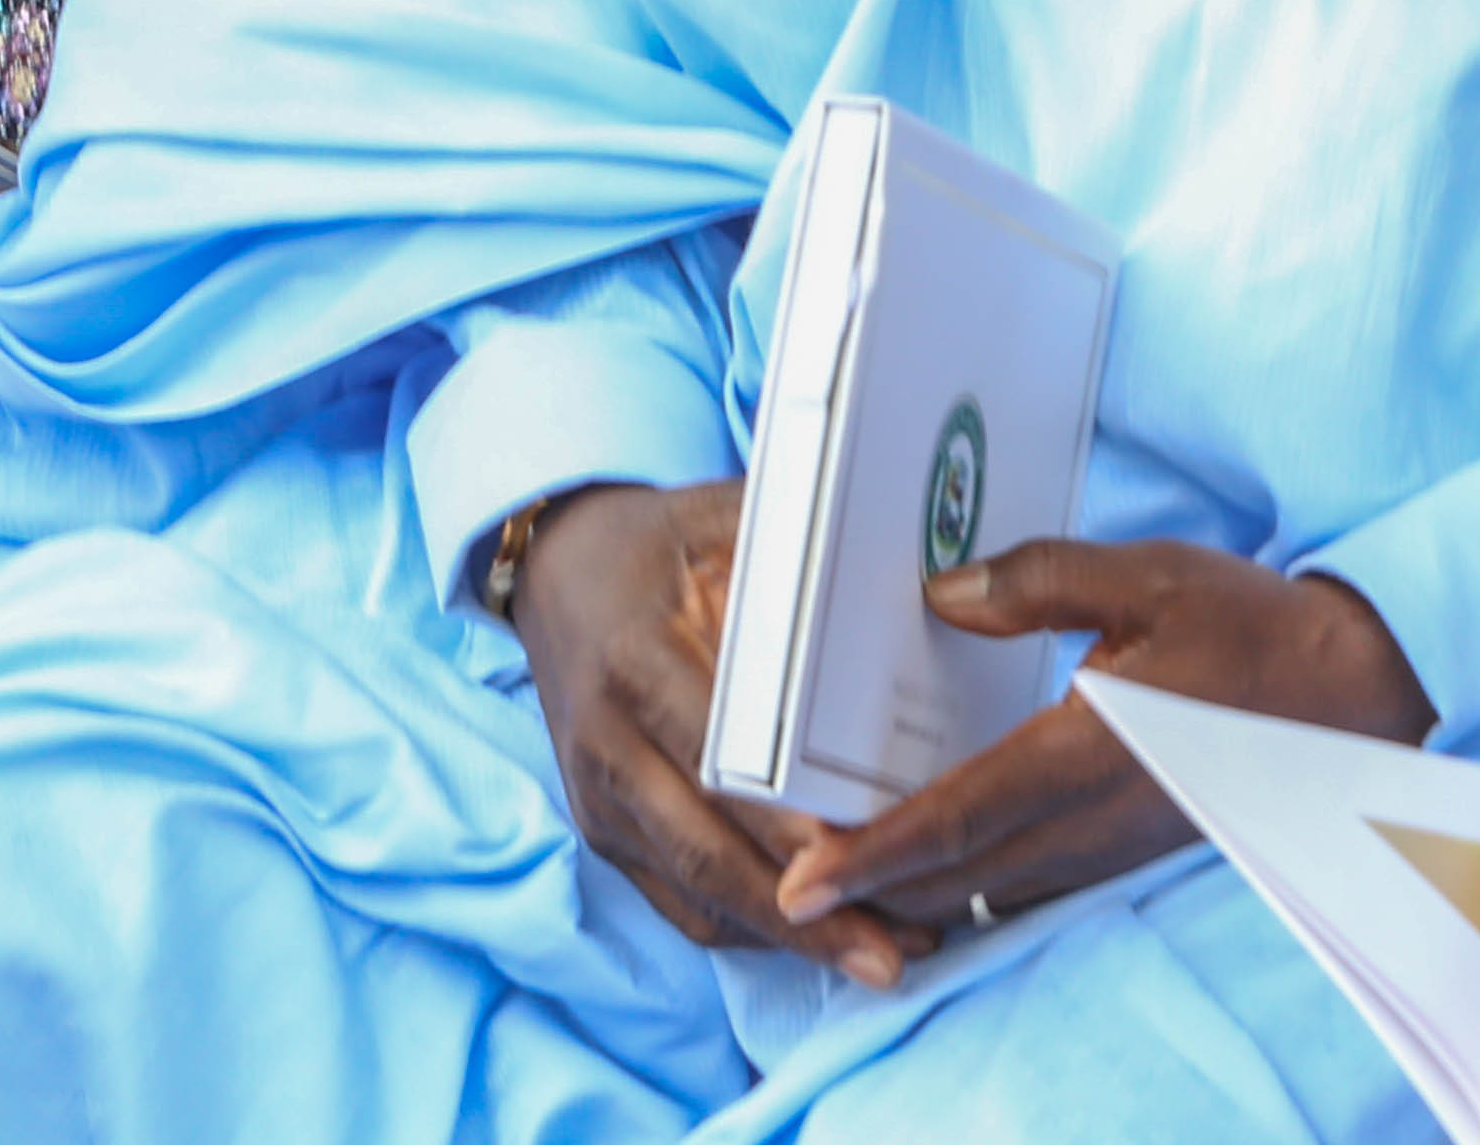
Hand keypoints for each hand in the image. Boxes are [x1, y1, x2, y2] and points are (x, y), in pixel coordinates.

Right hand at [510, 481, 927, 987]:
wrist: (556, 570)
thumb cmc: (660, 543)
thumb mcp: (722, 523)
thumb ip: (799, 562)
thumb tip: (924, 581)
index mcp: (637, 664)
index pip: (717, 761)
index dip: (785, 821)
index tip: (865, 858)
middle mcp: (609, 745)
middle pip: (708, 854)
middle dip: (803, 916)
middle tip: (894, 954)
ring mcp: (601, 801)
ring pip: (697, 895)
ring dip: (789, 938)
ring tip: (883, 955)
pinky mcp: (604, 832)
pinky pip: (679, 904)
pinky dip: (751, 931)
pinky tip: (823, 939)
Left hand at [769, 541, 1433, 947]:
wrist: (1357, 697)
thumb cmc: (1254, 631)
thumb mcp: (1151, 575)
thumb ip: (1040, 581)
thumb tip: (941, 594)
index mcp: (1088, 755)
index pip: (956, 817)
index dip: (870, 853)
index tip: (799, 882)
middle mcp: (1090, 822)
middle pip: (949, 877)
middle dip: (863, 886)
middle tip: (785, 878)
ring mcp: (1107, 848)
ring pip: (981, 890)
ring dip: (907, 889)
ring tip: (834, 868)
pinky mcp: (1121, 849)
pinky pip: (1021, 884)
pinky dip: (960, 881)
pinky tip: (927, 855)